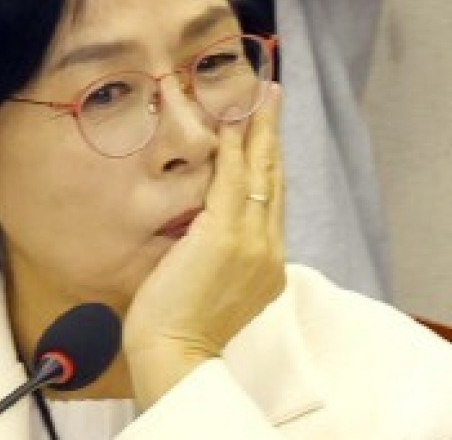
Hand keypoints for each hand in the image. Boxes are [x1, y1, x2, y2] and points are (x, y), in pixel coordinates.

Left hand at [123, 82, 285, 407]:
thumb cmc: (179, 331)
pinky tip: (231, 119)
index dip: (271, 162)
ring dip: (259, 128)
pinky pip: (234, 180)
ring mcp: (252, 243)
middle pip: (275, 179)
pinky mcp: (227, 236)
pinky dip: (234, 147)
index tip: (268, 133)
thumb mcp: (208, 287)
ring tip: (260, 93)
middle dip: (272, 134)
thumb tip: (198, 231)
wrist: (176, 358)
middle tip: (273, 94)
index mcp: (267, 265)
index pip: (272, 202)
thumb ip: (214, 254)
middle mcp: (269, 250)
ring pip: (260, 173)